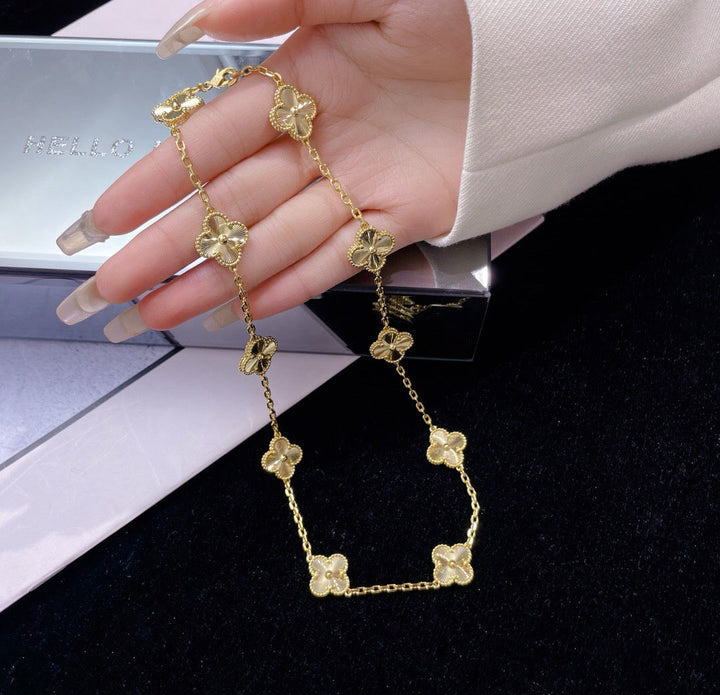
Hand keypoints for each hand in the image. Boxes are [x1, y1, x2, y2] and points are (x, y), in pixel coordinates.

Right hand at [56, 0, 470, 340]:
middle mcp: (321, 139)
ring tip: (159, 313)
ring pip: (271, 240)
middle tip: (113, 286)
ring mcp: (358, 185)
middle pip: (228, 202)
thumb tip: (199, 23)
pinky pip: (338, 258)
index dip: (156, 180)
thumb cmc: (471, 8)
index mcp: (303, 79)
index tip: (107, 217)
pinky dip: (292, 285)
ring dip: (216, 279)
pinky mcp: (402, 219)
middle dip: (168, 246)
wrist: (549, 54)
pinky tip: (244, 309)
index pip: (211, 139)